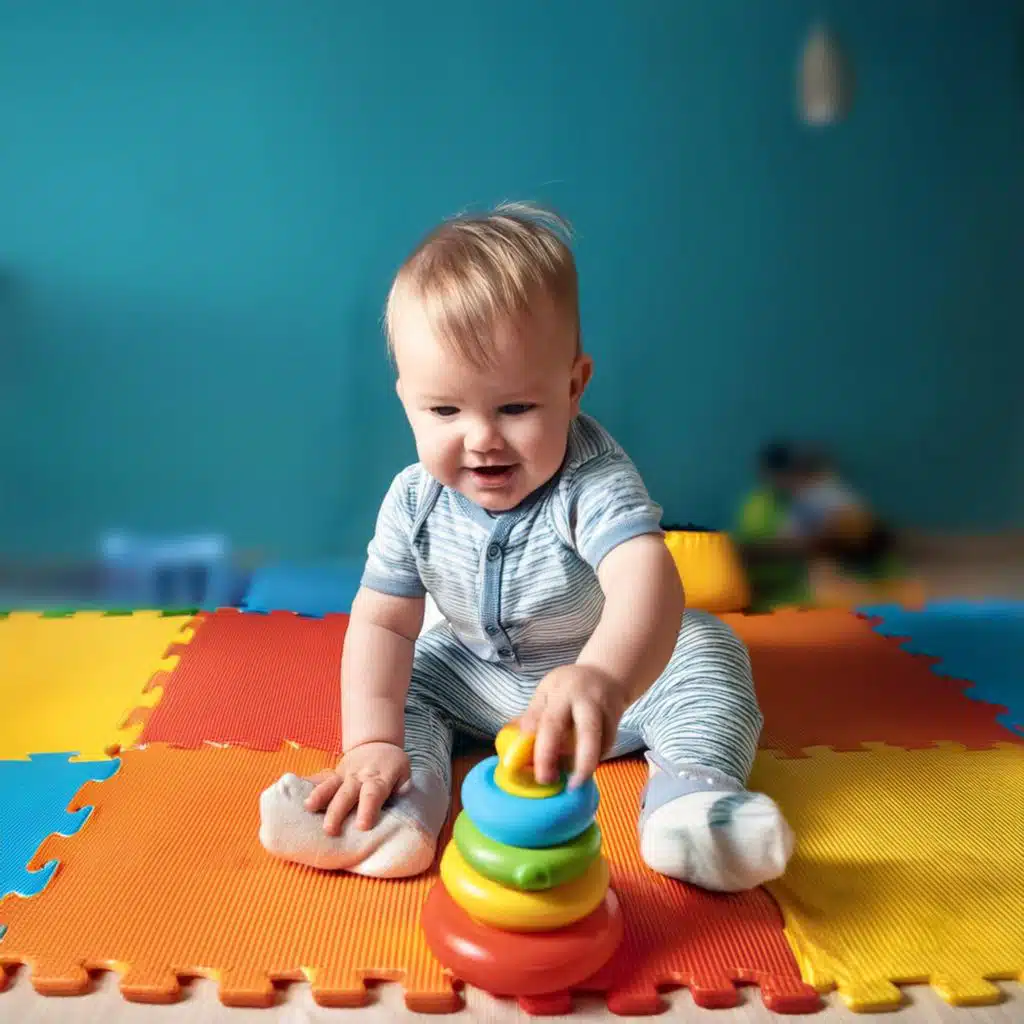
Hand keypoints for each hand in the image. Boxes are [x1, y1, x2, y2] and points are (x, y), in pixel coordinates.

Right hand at [304, 741, 409, 834]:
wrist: (377, 742)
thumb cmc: (392, 764)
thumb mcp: (405, 772)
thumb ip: (403, 787)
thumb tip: (401, 798)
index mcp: (379, 778)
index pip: (373, 794)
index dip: (368, 809)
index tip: (362, 826)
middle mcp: (359, 776)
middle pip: (347, 794)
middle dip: (337, 811)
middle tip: (329, 830)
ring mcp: (344, 774)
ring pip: (330, 785)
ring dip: (319, 796)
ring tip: (307, 808)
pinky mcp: (333, 774)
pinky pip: (319, 778)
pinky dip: (307, 783)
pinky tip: (294, 792)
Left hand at [519, 664, 625, 788]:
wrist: (605, 674)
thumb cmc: (567, 686)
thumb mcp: (546, 692)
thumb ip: (534, 717)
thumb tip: (515, 749)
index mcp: (562, 692)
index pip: (551, 722)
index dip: (545, 752)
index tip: (540, 776)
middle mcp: (587, 700)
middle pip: (588, 734)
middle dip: (580, 764)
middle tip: (569, 787)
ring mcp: (606, 711)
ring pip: (601, 744)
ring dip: (587, 765)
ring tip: (575, 780)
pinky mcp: (618, 723)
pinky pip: (607, 747)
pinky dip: (595, 760)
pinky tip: (584, 765)